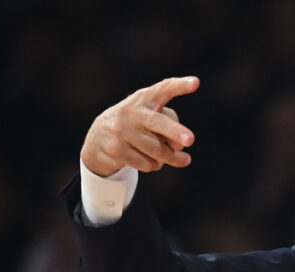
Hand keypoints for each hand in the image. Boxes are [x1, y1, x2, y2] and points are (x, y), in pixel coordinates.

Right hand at [80, 76, 199, 176]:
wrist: (99, 138)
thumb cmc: (136, 124)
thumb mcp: (152, 116)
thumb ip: (172, 126)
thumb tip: (179, 146)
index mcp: (145, 98)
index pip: (163, 89)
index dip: (179, 86)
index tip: (195, 83)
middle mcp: (132, 111)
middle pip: (157, 122)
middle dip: (174, 131)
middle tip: (190, 140)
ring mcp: (121, 130)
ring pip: (157, 151)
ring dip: (171, 158)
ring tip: (178, 159)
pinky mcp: (116, 149)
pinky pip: (147, 164)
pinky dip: (155, 166)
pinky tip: (152, 161)